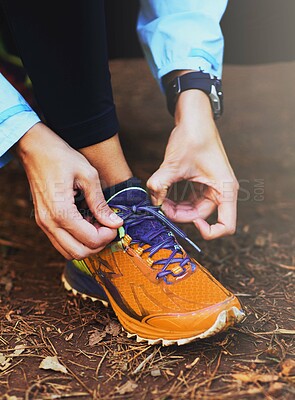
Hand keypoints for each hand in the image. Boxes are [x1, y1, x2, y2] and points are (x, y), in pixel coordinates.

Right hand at [16, 123, 122, 258]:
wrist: (35, 149)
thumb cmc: (61, 157)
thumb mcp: (88, 175)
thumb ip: (100, 203)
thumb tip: (115, 223)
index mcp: (61, 211)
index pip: (90, 239)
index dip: (107, 236)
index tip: (116, 224)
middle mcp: (49, 222)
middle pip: (78, 253)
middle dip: (98, 245)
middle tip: (109, 229)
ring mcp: (43, 223)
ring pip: (68, 252)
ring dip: (87, 245)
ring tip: (98, 227)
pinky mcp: (43, 221)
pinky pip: (61, 242)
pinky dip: (76, 240)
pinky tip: (87, 225)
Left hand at [147, 90, 238, 239]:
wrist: (194, 117)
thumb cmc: (192, 137)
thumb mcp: (174, 164)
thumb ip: (160, 184)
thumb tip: (151, 202)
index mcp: (225, 189)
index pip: (226, 226)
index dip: (208, 232)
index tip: (190, 223)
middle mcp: (222, 191)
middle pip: (203, 218)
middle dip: (180, 215)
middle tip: (161, 206)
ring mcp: (213, 187)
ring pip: (195, 210)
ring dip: (177, 208)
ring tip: (160, 199)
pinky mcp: (203, 183)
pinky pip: (191, 200)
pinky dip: (177, 200)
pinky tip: (164, 194)